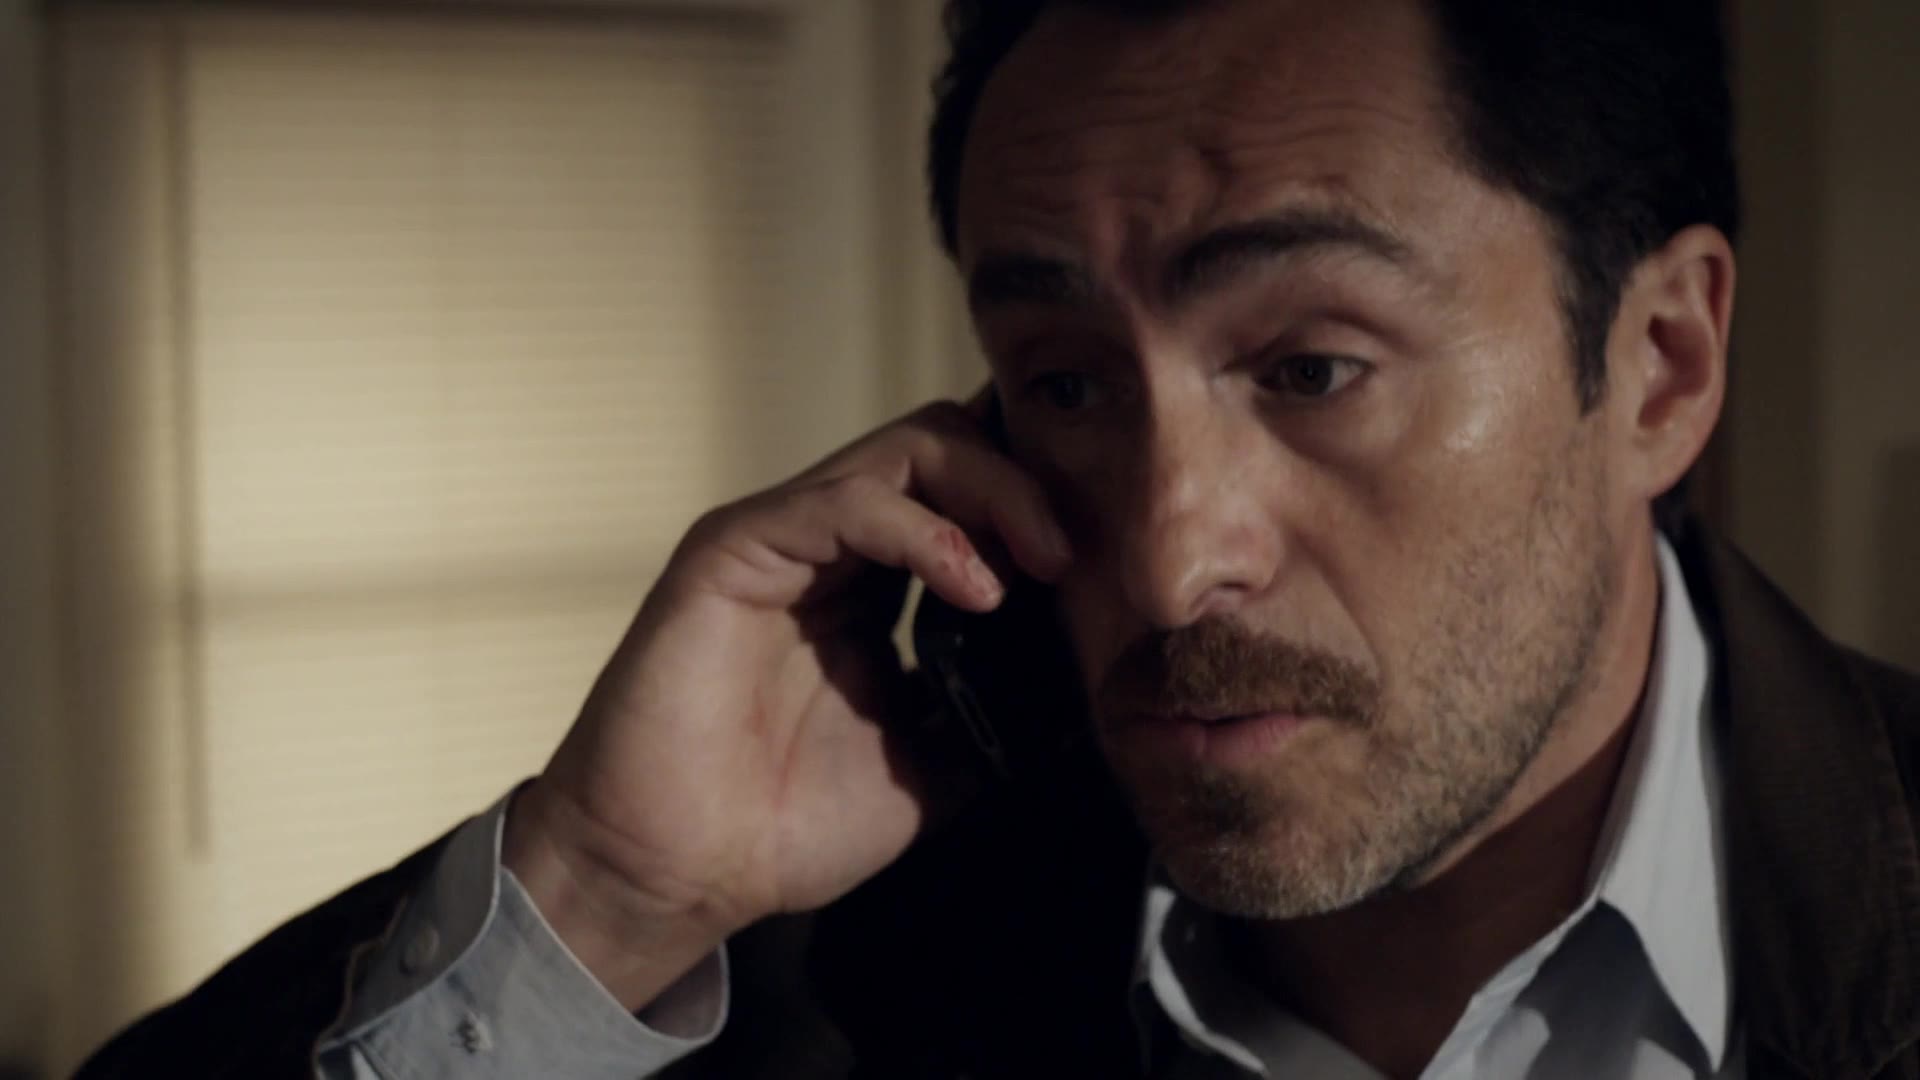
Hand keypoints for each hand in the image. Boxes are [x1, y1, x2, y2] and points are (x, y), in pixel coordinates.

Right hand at [501, 399, 1071, 1009]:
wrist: (675, 873)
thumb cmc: (782, 825)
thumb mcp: (932, 766)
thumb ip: (997, 710)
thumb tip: (1089, 680)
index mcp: (871, 585)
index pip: (968, 495)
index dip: (1040, 504)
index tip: (1109, 556)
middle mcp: (828, 543)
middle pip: (950, 447)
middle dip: (1032, 484)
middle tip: (1081, 556)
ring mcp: (782, 536)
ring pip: (909, 448)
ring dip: (998, 491)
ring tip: (1049, 562)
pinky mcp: (736, 546)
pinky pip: (847, 499)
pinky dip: (928, 532)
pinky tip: (977, 588)